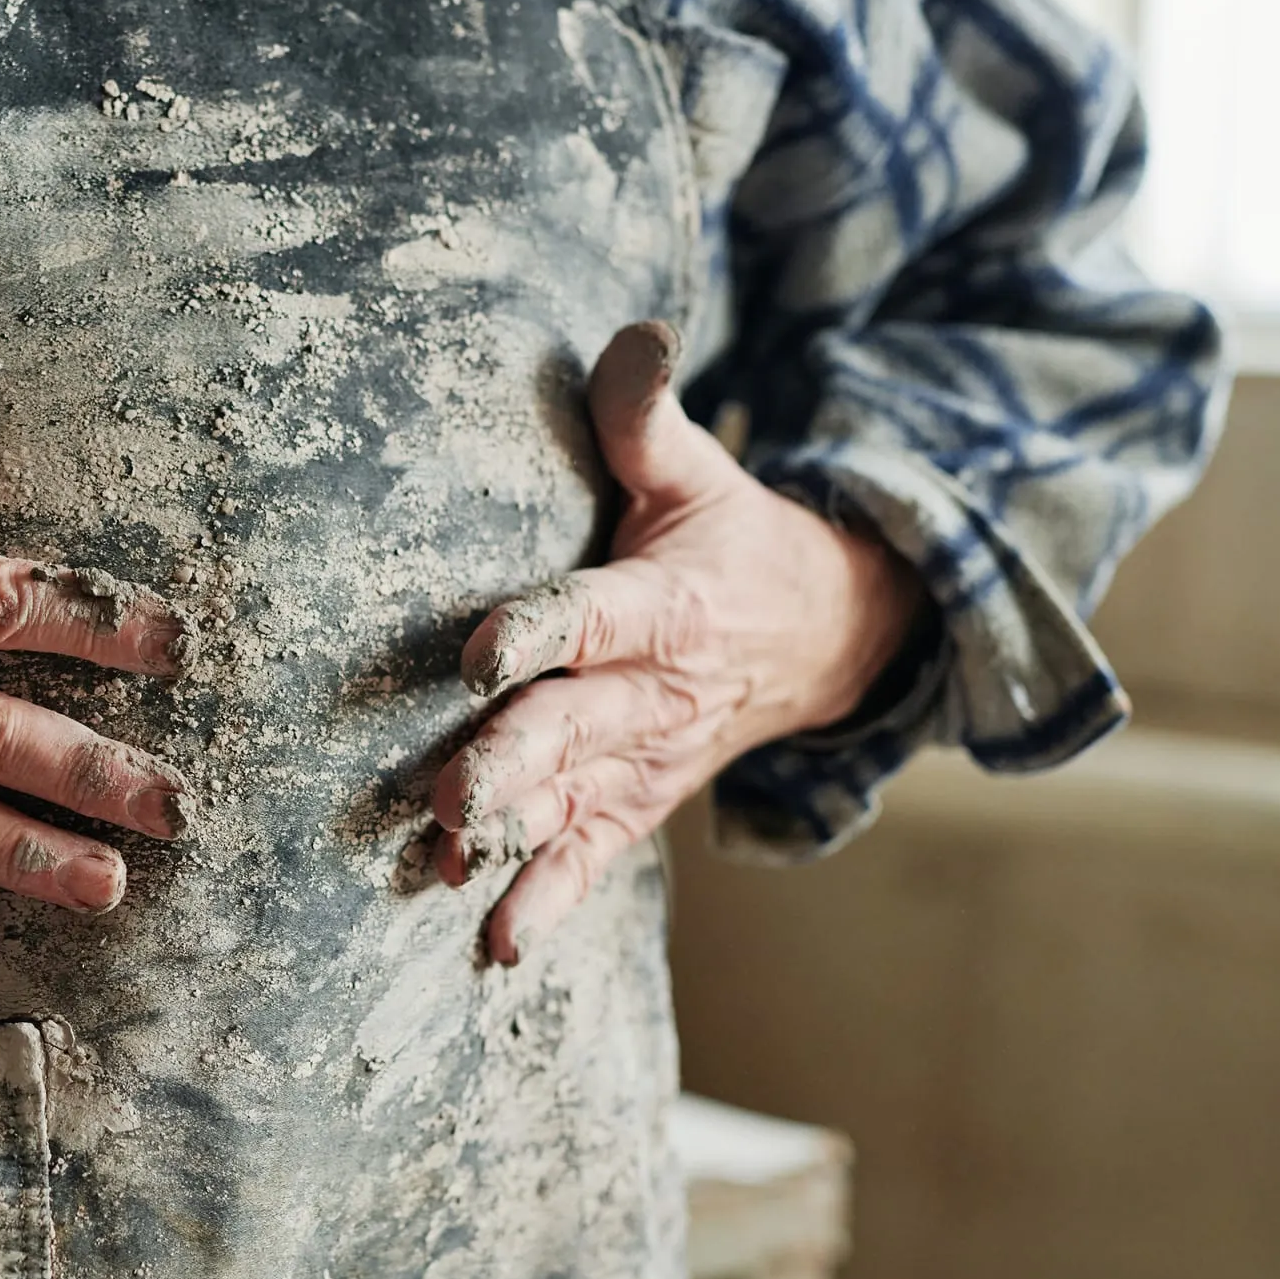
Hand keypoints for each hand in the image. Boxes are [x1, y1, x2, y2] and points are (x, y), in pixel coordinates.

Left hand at [434, 322, 925, 961]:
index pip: (595, 613)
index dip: (540, 628)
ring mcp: (647, 759)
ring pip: (577, 803)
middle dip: (514, 764)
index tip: (480, 650)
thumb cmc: (731, 539)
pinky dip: (549, 903)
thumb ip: (646, 415)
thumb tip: (631, 333)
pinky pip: (593, 858)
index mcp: (666, 604)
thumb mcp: (700, 472)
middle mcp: (655, 692)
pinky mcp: (637, 802)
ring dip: (516, 841)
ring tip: (449, 869)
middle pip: (577, 728)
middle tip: (448, 793)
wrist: (831, 636)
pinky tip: (495, 945)